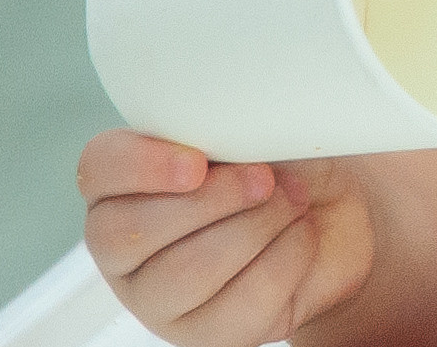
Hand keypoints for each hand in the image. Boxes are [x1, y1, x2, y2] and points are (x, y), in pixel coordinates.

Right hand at [78, 131, 374, 346]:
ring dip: (255, 226)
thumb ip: (229, 118)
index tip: (198, 161)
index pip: (98, 169)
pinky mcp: (208, 333)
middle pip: (129, 231)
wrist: (338, 214)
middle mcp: (127, 246)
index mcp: (126, 181)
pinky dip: (286, 257)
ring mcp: (160, 298)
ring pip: (185, 272)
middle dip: (213, 199)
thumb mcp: (259, 124)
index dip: (140, 165)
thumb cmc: (288, 161)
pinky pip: (241, 302)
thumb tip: (232, 113)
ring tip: (292, 200)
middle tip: (265, 178)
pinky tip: (301, 234)